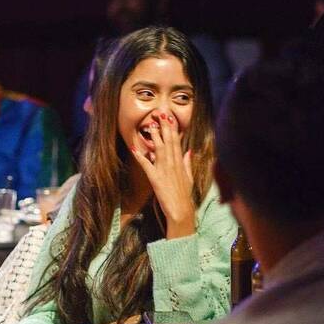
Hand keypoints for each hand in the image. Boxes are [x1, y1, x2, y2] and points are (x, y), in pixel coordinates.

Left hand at [131, 112, 195, 238]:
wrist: (181, 210)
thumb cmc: (184, 195)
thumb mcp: (189, 177)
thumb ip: (187, 163)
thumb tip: (188, 151)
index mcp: (180, 163)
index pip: (177, 142)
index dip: (173, 129)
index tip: (170, 117)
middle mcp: (173, 164)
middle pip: (168, 142)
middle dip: (164, 127)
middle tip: (160, 113)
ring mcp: (164, 170)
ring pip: (159, 149)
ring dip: (155, 136)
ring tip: (150, 124)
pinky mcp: (155, 178)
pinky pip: (146, 165)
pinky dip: (140, 156)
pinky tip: (134, 148)